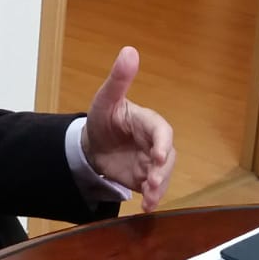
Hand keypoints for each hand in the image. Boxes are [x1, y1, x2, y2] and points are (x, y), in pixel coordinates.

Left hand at [82, 46, 176, 210]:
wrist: (90, 145)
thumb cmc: (102, 117)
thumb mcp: (105, 99)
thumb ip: (119, 78)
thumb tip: (129, 51)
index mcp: (148, 122)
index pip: (162, 131)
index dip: (163, 143)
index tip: (159, 155)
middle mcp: (155, 143)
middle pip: (167, 157)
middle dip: (162, 171)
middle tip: (153, 183)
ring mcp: (151, 162)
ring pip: (164, 175)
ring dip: (160, 188)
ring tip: (149, 199)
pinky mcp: (145, 178)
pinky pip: (154, 189)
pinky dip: (153, 199)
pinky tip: (146, 208)